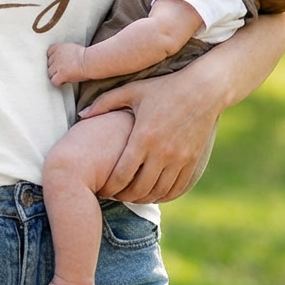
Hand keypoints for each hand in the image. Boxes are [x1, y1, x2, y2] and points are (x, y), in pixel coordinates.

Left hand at [47, 42, 87, 85]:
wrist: (91, 61)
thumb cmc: (86, 56)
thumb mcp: (71, 49)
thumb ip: (63, 52)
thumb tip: (61, 59)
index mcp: (58, 47)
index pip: (49, 53)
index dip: (53, 59)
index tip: (58, 63)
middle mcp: (56, 55)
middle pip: (48, 64)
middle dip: (54, 68)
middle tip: (63, 71)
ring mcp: (57, 65)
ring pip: (50, 73)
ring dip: (55, 76)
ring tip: (64, 76)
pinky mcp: (61, 74)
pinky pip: (54, 81)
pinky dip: (58, 82)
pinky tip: (64, 81)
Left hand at [77, 67, 221, 202]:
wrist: (204, 88)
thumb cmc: (164, 87)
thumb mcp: (132, 90)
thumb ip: (104, 103)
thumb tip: (81, 115)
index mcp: (143, 137)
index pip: (122, 175)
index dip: (109, 187)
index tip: (101, 188)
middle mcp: (162, 153)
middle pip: (139, 189)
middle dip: (123, 196)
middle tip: (113, 195)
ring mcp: (180, 159)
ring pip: (158, 192)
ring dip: (142, 198)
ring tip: (130, 195)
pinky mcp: (193, 161)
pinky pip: (177, 189)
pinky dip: (163, 196)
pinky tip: (152, 192)